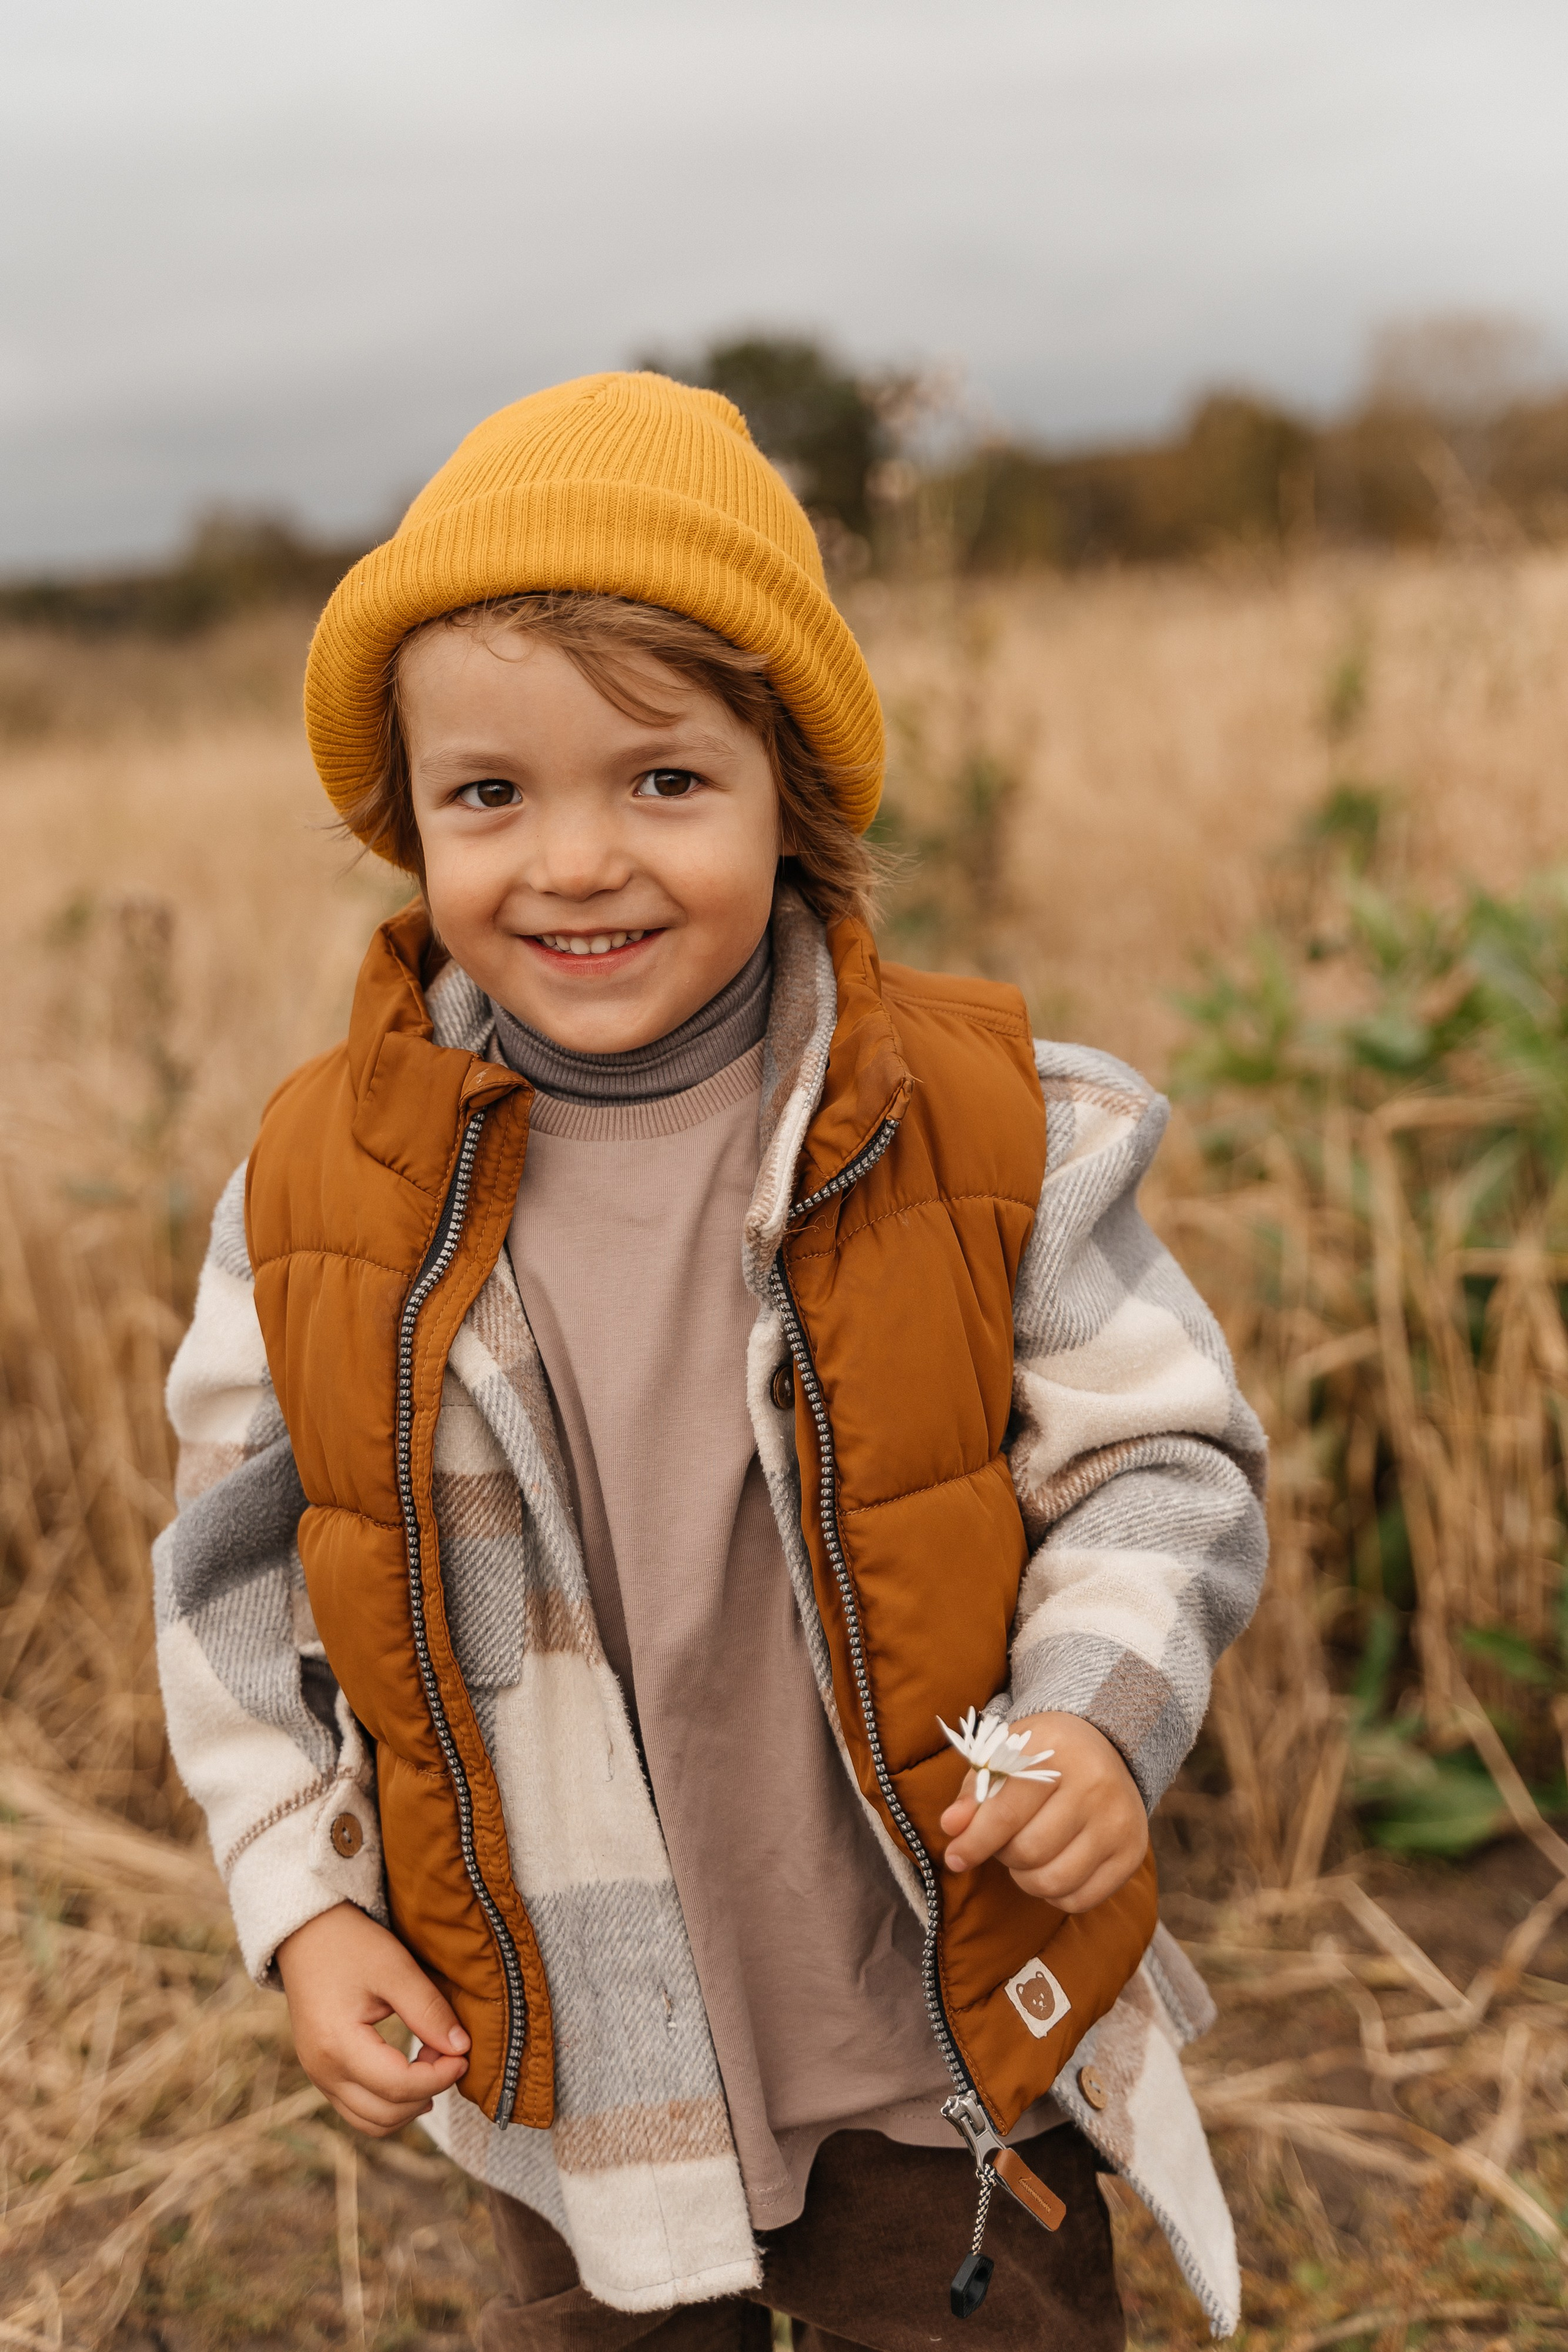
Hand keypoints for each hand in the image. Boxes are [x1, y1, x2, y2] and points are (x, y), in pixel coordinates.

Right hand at [277, 1902, 469, 2135]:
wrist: (307, 1934)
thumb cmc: (351, 1944)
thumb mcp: (395, 1969)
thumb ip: (428, 2011)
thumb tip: (462, 2048)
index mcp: (337, 2045)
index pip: (398, 2086)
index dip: (439, 2076)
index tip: (464, 2054)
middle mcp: (322, 2072)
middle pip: (385, 2113)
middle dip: (427, 2091)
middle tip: (450, 2054)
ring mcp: (318, 2077)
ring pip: (371, 2122)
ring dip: (409, 2104)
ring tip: (432, 2064)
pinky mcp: (322, 2074)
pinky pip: (358, 2110)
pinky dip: (390, 2103)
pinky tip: (411, 2072)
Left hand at [940, 1713, 1147, 1913]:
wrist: (1103, 1748)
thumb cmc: (1041, 1757)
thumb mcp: (1002, 1757)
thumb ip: (973, 1792)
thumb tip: (951, 1828)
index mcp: (1056, 1751)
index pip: (1006, 1813)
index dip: (973, 1842)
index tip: (955, 1857)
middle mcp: (1095, 1786)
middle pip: (1029, 1852)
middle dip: (1003, 1854)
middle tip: (1004, 1840)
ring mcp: (1119, 1822)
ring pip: (1053, 1882)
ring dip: (1025, 1878)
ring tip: (1026, 1854)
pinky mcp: (1131, 1853)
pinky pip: (1079, 1900)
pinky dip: (1054, 1893)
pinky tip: (1052, 1866)